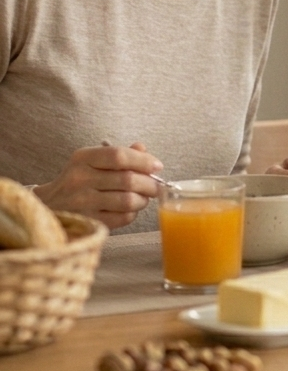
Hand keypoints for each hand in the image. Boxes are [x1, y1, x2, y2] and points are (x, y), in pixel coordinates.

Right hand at [33, 142, 161, 228]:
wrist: (48, 205)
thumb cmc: (79, 180)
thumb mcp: (93, 160)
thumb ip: (120, 153)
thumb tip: (144, 150)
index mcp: (83, 158)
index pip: (119, 155)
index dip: (143, 161)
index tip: (157, 166)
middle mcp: (79, 179)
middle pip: (128, 179)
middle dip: (150, 183)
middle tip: (156, 186)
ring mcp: (81, 202)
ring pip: (128, 200)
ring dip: (143, 200)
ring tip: (143, 198)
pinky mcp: (87, 221)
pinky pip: (122, 218)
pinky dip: (133, 213)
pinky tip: (130, 209)